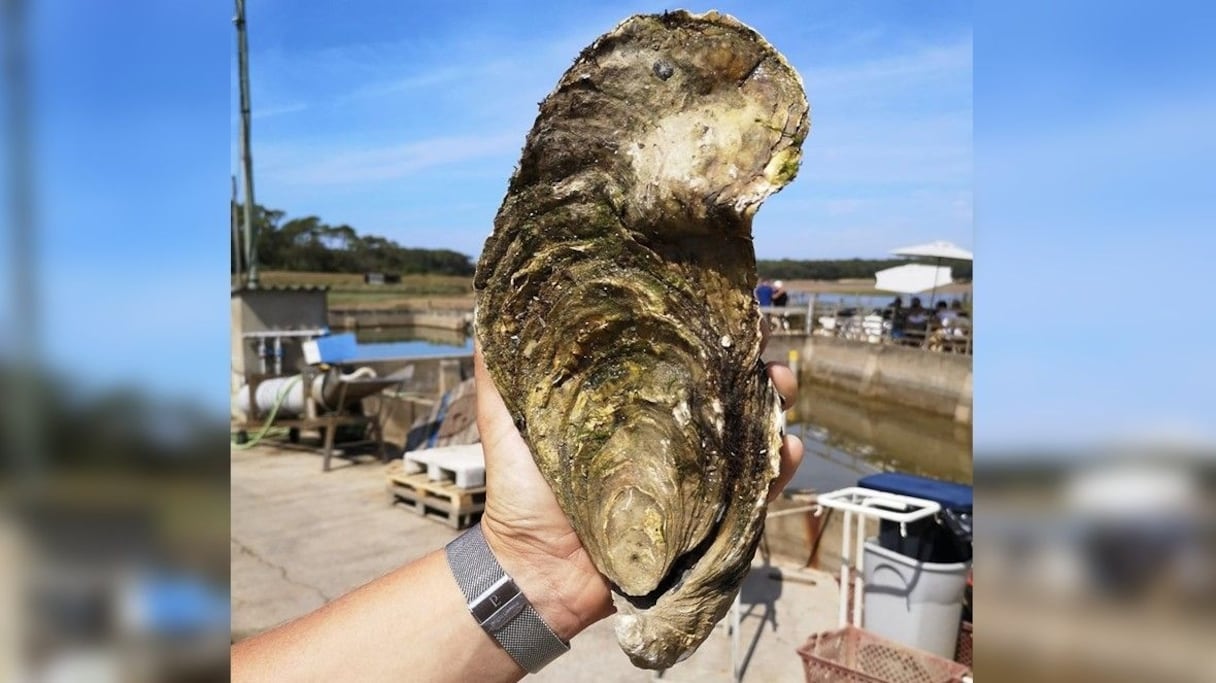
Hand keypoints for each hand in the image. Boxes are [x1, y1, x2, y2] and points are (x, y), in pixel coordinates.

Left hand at [473, 337, 802, 641]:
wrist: (534, 571)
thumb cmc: (520, 494)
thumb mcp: (506, 422)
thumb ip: (500, 373)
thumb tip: (483, 310)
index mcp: (630, 407)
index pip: (677, 362)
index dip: (705, 336)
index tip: (726, 310)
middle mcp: (667, 437)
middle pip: (723, 392)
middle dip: (752, 366)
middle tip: (763, 352)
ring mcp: (691, 478)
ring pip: (748, 435)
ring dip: (774, 409)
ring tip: (782, 387)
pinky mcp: (707, 521)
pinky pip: (754, 495)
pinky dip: (779, 472)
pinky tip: (787, 451)